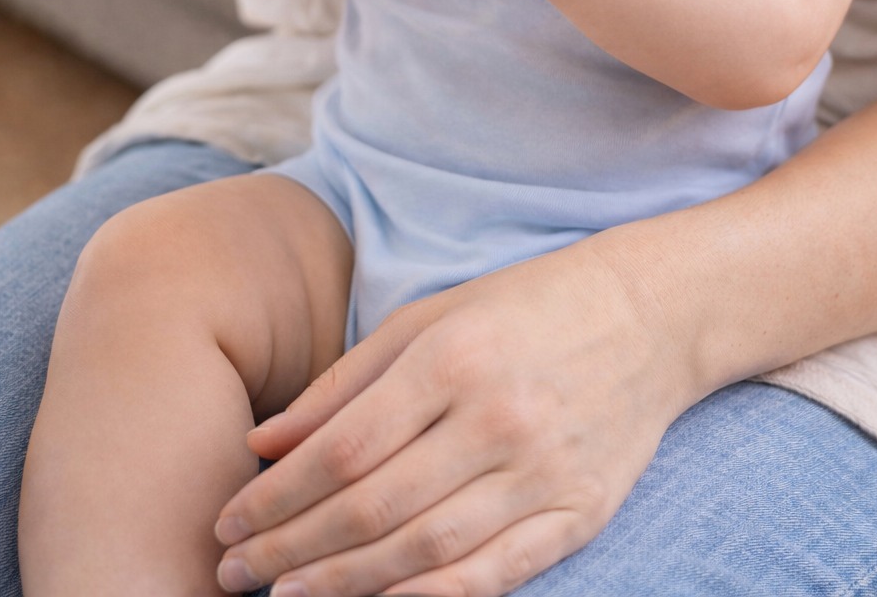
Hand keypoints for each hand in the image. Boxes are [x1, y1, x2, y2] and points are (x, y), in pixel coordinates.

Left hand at [214, 230, 687, 596]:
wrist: (648, 315)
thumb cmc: (523, 307)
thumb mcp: (431, 316)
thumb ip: (345, 381)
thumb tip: (263, 443)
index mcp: (453, 358)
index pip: (343, 448)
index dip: (277, 494)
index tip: (228, 518)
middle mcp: (497, 418)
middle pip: (373, 507)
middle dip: (290, 548)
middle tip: (233, 572)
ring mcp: (544, 472)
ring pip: (424, 551)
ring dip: (343, 584)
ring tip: (284, 596)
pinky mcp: (581, 513)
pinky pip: (494, 575)